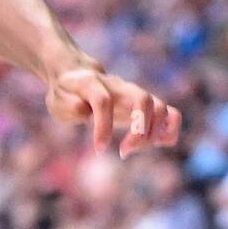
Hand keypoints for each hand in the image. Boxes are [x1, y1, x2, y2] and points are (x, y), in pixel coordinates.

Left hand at [45, 62, 181, 158]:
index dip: (103, 127)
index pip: (103, 101)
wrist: (77, 76)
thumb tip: (85, 111)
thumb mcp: (57, 101)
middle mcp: (119, 86)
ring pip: (160, 107)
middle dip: (140, 131)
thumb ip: (69, 106)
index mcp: (92, 83)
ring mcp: (134, 94)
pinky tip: (156, 143)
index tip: (99, 149)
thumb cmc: (66, 94)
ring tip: (134, 149)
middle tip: (124, 151)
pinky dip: (170, 131)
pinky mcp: (144, 104)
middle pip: (143, 99)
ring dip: (154, 134)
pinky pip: (170, 113)